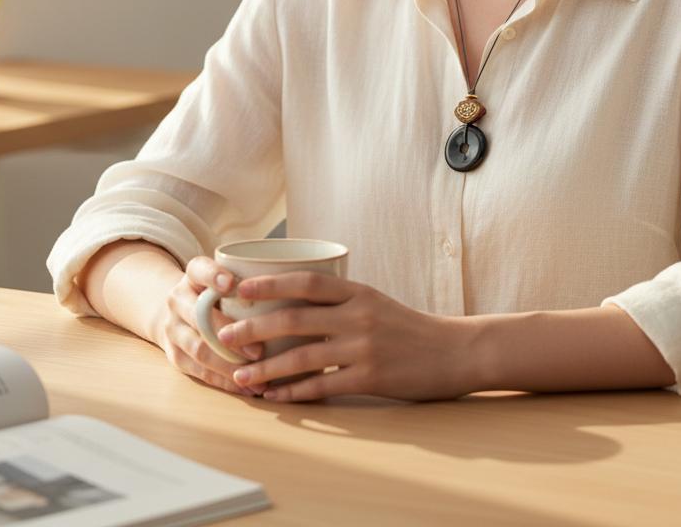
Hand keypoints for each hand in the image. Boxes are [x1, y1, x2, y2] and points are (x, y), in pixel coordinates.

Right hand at [153, 255, 266, 397]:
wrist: (178, 312)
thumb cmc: (218, 294)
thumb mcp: (225, 277)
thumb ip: (251, 280)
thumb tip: (299, 287)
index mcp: (193, 274)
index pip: (199, 269)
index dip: (213, 276)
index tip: (232, 283)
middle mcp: (178, 299)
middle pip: (199, 316)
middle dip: (228, 333)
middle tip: (259, 350)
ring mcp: (173, 329)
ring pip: (199, 349)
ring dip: (230, 365)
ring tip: (259, 376)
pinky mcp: (175, 356)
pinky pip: (200, 372)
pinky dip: (226, 381)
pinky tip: (250, 388)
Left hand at [214, 272, 469, 402]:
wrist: (455, 350)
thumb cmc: (410, 327)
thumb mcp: (376, 301)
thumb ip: (340, 300)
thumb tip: (294, 301)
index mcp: (358, 292)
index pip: (306, 281)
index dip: (270, 283)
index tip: (240, 287)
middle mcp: (358, 315)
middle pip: (295, 318)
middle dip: (254, 328)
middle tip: (225, 334)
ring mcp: (364, 347)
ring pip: (303, 356)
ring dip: (267, 368)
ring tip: (240, 377)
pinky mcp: (372, 378)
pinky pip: (323, 386)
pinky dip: (295, 393)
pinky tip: (275, 397)